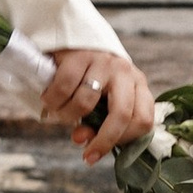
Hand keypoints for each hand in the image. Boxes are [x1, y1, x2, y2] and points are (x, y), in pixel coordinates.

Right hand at [39, 47, 154, 162]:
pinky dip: (52, 101)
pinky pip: (63, 88)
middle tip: (86, 153)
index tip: (104, 151)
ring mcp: (103, 62)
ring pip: (85, 103)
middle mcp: (125, 72)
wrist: (73, 39)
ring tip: (59, 113)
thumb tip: (82, 141)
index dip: (124, 141)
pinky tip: (49, 100)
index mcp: (138, 86)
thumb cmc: (90, 79)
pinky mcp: (79, 55)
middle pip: (121, 114)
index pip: (144, 121)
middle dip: (103, 140)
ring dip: (67, 116)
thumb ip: (96, 125)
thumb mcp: (101, 102)